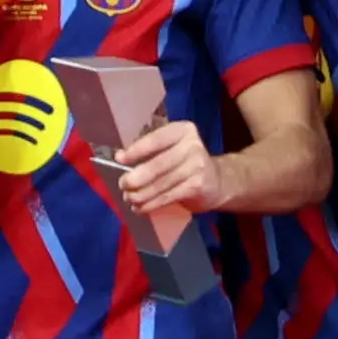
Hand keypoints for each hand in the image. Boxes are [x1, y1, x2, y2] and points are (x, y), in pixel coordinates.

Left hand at [105, 115, 219, 217]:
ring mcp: (198, 166)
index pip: (156, 139)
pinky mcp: (199, 186)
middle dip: (136, 177)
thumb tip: (120, 160)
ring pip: (162, 183)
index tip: (119, 159)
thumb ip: (150, 152)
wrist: (218, 182)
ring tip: (129, 198)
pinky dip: (152, 204)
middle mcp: (192, 146)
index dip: (136, 150)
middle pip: (158, 164)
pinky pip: (169, 196)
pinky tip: (141, 207)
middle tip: (122, 184)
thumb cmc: (185, 163)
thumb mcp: (172, 149)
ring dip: (141, 194)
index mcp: (183, 131)